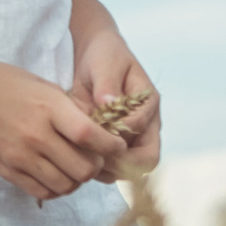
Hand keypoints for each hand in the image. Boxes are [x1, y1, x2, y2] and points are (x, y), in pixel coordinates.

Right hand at [0, 57, 129, 202]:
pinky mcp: (6, 170)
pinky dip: (56, 189)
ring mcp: (20, 156)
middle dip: (96, 167)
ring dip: (77, 180)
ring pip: (66, 185)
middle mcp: (36, 134)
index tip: (117, 147)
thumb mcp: (41, 85)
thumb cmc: (1, 83)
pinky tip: (55, 176)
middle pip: (83, 168)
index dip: (111, 146)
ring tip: (74, 168)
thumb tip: (98, 130)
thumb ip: (68, 108)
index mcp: (48, 107)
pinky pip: (42, 192)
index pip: (90, 136)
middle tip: (94, 159)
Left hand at [73, 8, 159, 182]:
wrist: (93, 55)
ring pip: (128, 170)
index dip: (119, 138)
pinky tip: (76, 157)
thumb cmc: (104, 55)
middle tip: (89, 156)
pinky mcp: (113, 143)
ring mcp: (130, 137)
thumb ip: (108, 84)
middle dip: (118, 163)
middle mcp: (145, 125)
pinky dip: (96, 167)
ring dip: (105, 169)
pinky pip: (112, 167)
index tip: (93, 133)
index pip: (142, 132)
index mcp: (148, 104)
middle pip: (145, 161)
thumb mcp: (105, 63)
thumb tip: (110, 103)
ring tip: (79, 157)